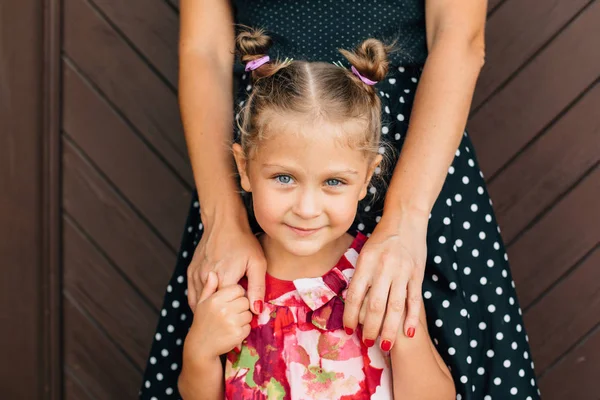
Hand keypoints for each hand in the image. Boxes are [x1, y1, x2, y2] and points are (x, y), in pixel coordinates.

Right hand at [183, 271, 252, 363]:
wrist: (200, 346)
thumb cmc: (202, 321)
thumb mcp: (203, 302)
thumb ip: (210, 287)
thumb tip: (212, 273)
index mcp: (215, 299)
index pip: (237, 289)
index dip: (237, 294)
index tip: (232, 300)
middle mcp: (223, 309)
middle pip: (245, 300)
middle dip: (241, 306)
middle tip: (231, 312)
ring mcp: (231, 322)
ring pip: (249, 313)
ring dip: (243, 317)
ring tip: (231, 321)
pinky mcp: (237, 334)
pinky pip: (249, 326)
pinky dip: (244, 329)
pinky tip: (232, 330)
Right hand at [187, 216, 265, 314]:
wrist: (224, 222)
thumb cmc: (244, 241)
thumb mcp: (257, 263)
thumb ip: (257, 287)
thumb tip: (256, 310)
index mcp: (224, 279)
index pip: (230, 308)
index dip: (238, 308)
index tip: (246, 302)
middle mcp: (206, 279)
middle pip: (214, 307)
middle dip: (224, 310)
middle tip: (235, 307)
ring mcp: (196, 275)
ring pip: (201, 303)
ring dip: (210, 308)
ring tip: (223, 308)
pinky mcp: (191, 271)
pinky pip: (193, 294)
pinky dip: (200, 302)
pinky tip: (210, 304)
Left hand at [343, 211, 427, 350]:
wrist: (405, 219)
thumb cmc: (381, 238)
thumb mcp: (365, 252)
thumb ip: (360, 275)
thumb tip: (351, 303)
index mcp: (366, 262)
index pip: (354, 294)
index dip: (350, 315)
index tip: (348, 329)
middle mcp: (384, 268)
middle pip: (375, 305)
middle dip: (370, 328)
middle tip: (366, 342)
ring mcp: (402, 272)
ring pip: (395, 307)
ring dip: (389, 329)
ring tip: (384, 345)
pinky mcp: (417, 275)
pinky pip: (414, 301)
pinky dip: (411, 319)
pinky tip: (408, 334)